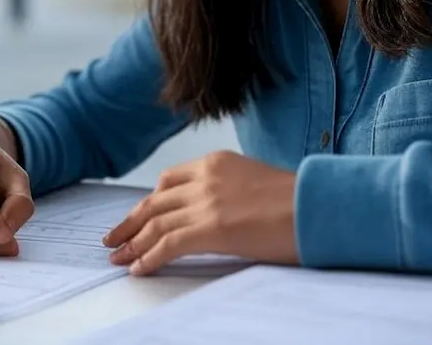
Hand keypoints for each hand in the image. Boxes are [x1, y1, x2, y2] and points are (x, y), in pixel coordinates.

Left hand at [103, 150, 298, 275]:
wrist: (318, 205)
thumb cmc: (297, 200)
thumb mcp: (254, 181)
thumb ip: (228, 190)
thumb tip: (217, 213)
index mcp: (215, 162)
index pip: (168, 180)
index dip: (148, 202)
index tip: (137, 216)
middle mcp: (204, 177)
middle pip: (154, 201)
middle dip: (130, 222)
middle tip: (113, 238)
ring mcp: (206, 202)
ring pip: (155, 224)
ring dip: (132, 243)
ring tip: (118, 258)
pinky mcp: (211, 228)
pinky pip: (167, 245)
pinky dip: (149, 258)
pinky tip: (139, 269)